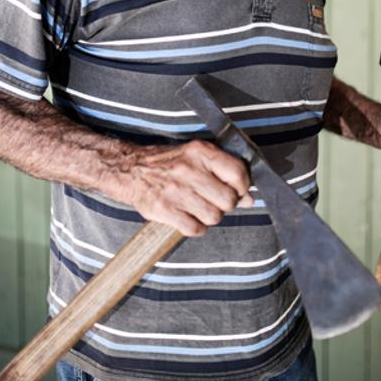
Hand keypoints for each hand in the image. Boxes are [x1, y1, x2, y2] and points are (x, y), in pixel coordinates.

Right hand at [114, 140, 253, 237]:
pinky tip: (188, 217)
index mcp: (200, 152)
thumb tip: (249, 200)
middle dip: (225, 205)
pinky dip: (195, 228)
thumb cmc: (168, 163)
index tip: (238, 191)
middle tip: (214, 201)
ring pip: (214, 216)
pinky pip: (195, 229)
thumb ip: (224, 174)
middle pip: (228, 200)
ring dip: (210, 217)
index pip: (238, 173)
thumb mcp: (197, 157)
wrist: (131, 169)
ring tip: (199, 208)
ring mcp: (176, 191)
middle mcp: (189, 170)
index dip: (243, 187)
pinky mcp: (164, 209)